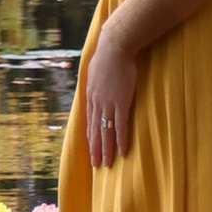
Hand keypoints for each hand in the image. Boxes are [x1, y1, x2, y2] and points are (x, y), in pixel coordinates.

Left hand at [80, 26, 140, 171]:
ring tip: (106, 164)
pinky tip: (122, 152)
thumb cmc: (108, 53)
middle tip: (96, 165)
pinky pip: (120, 126)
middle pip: (95, 131)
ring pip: (105, 132)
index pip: (89, 121)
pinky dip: (121, 140)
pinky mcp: (121, 102)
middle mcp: (97, 103)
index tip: (91, 149)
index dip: (90, 137)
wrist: (115, 47)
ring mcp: (108, 104)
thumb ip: (96, 79)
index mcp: (91, 95)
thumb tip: (97, 81)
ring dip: (106, 149)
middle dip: (96, 149)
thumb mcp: (96, 69)